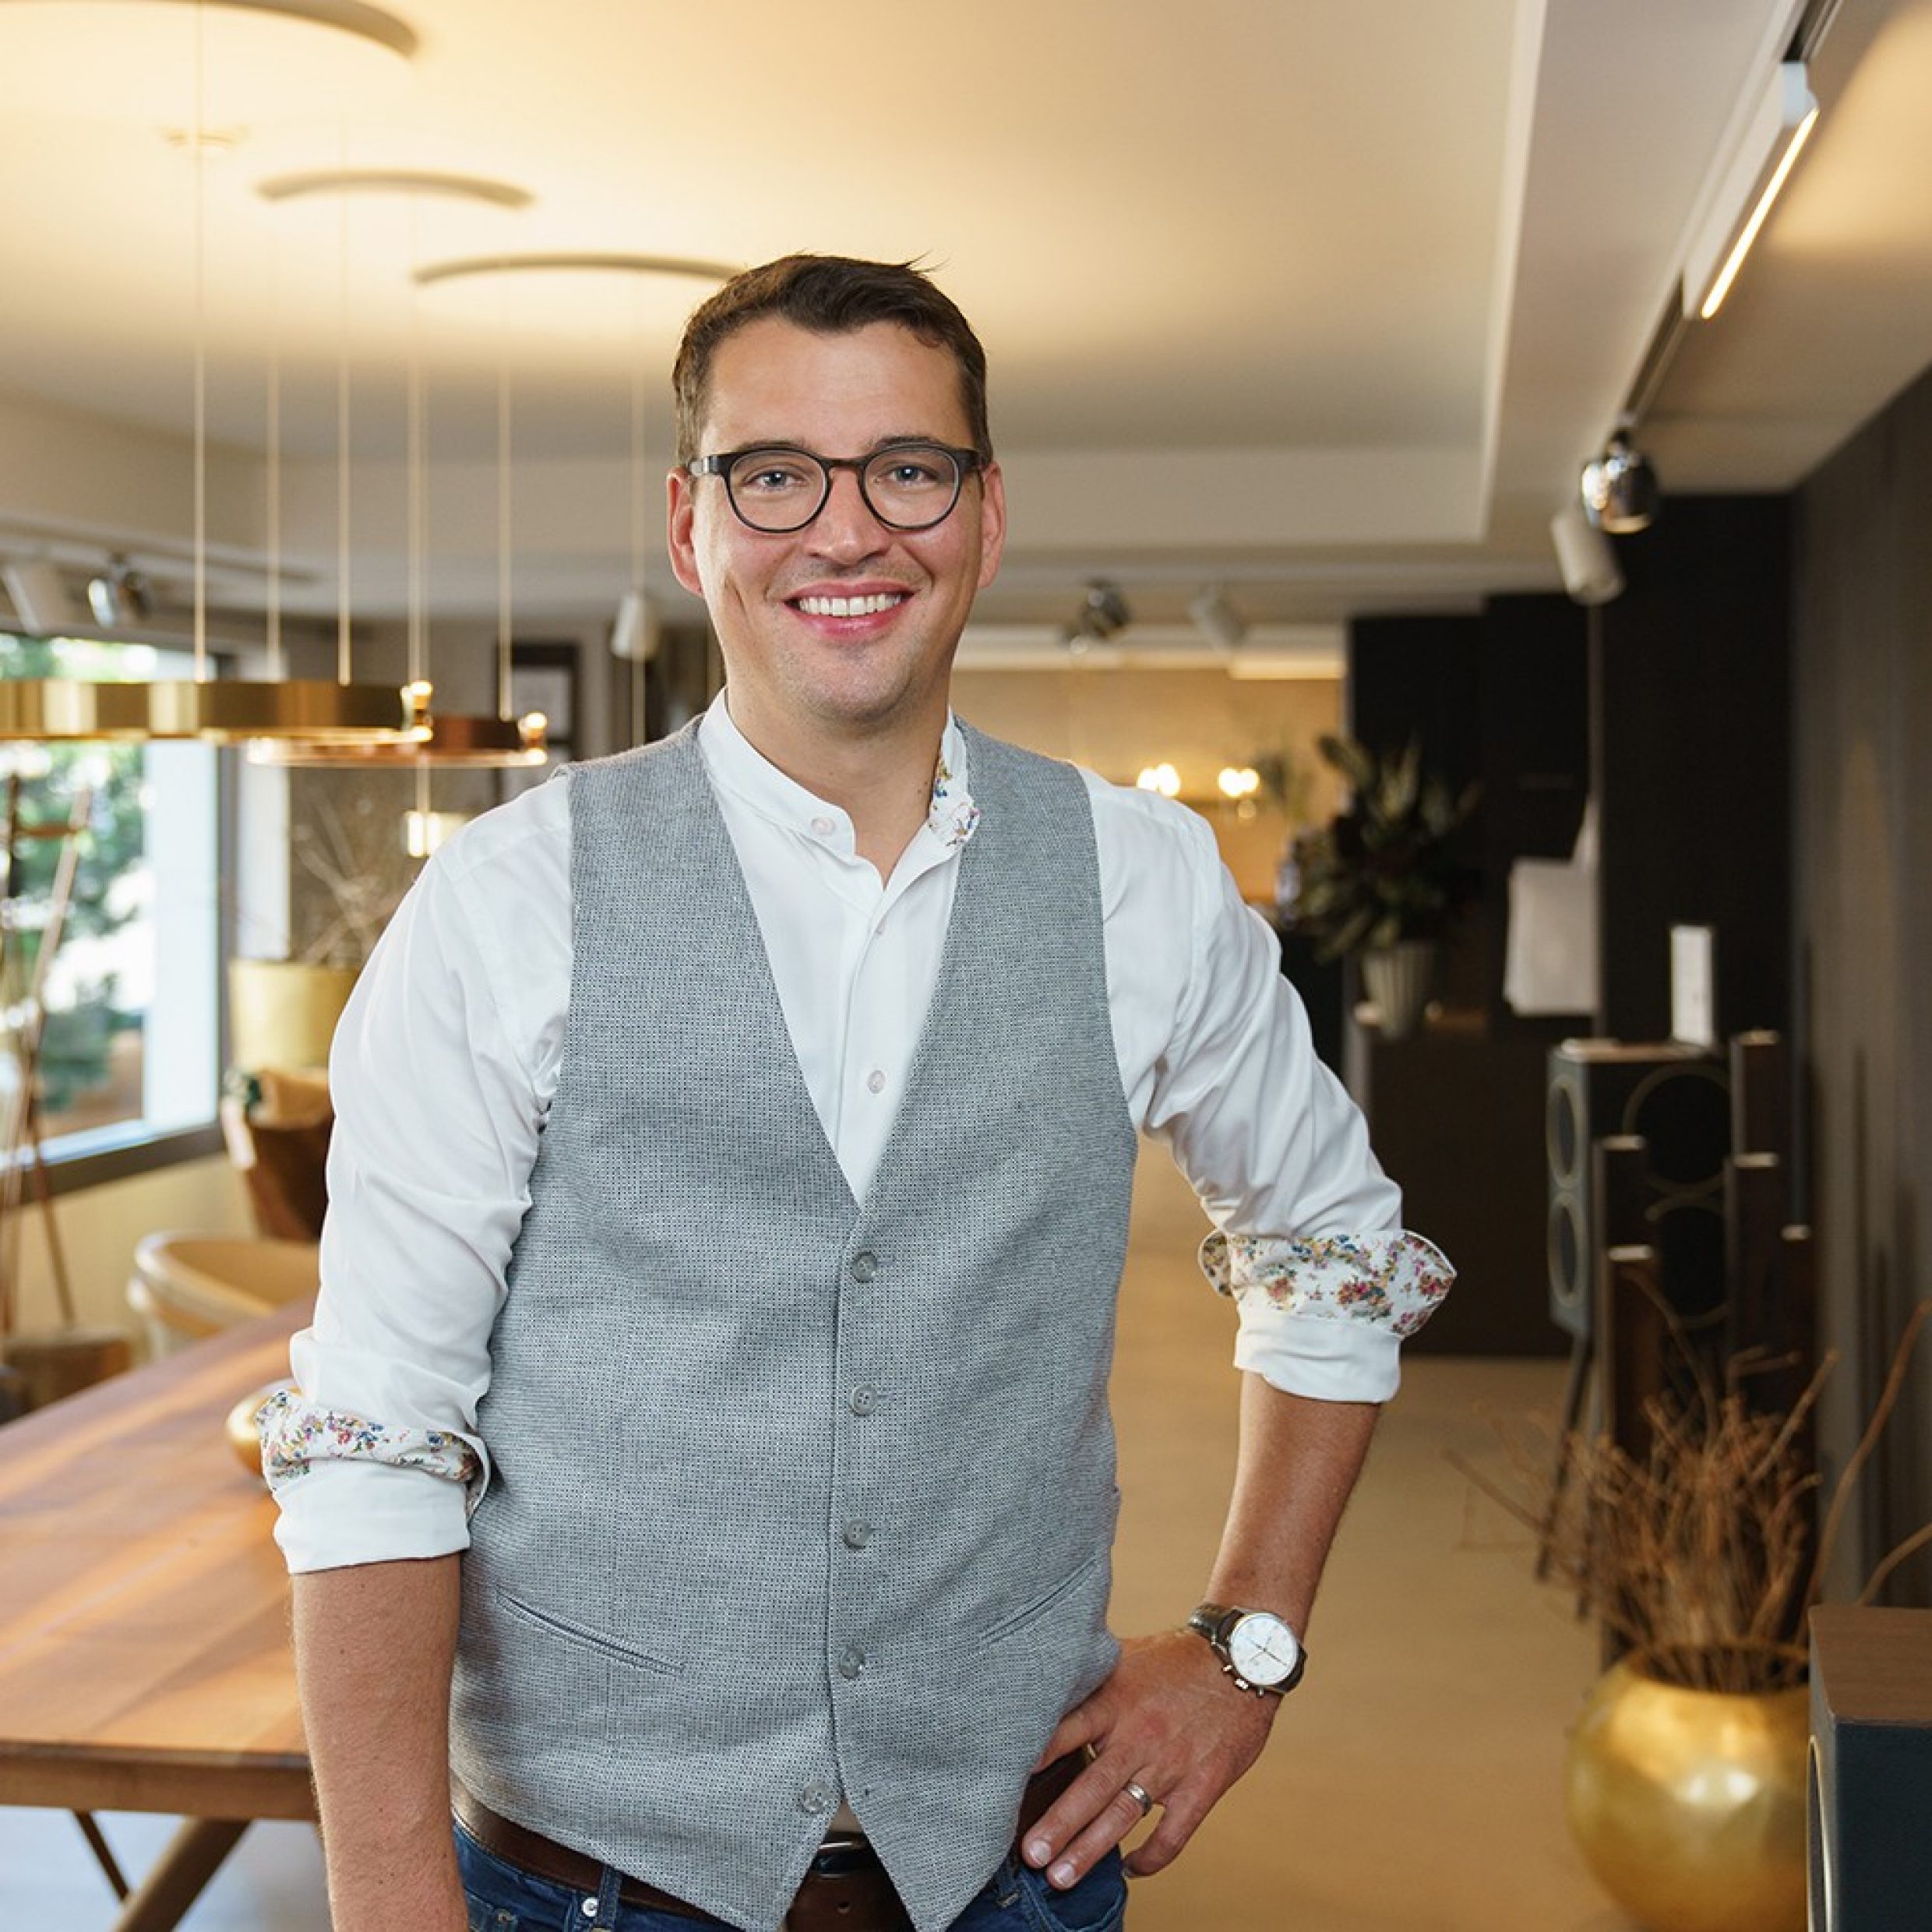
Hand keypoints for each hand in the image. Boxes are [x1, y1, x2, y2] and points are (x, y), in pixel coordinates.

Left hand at [1020, 1629, 1279, 1888]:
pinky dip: (1152, 1856)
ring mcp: (1171, 1764)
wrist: (1241, 1659)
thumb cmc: (1176, 1659)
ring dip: (1091, 1850)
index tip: (1005, 1779)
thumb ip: (1088, 1678)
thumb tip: (1039, 1682)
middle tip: (1030, 1855)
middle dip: (1059, 1824)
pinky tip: (1130, 1869)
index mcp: (1115, 1699)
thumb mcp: (1125, 1658)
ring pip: (1124, 1815)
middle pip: (1092, 1786)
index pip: (1068, 1729)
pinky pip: (1174, 1832)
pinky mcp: (1203, 1784)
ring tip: (1060, 1876)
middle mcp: (1139, 1734)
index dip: (1038, 1754)